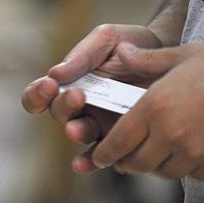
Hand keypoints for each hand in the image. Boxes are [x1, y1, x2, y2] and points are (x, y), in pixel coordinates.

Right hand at [21, 24, 162, 172]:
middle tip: (78, 95)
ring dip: (75, 131)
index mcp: (68, 81)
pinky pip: (101, 155)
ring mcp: (98, 122)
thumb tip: (55, 73)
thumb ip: (81, 55)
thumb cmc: (131, 43)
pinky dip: (90, 162)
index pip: (39, 93)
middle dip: (63, 106)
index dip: (37, 94)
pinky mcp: (119, 137)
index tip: (49, 84)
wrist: (167, 54)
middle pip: (57, 113)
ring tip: (79, 128)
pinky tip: (85, 164)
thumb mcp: (105, 39)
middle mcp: (78, 105)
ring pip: (78, 133)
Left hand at [92, 40, 203, 179]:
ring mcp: (194, 152)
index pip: (119, 140)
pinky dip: (180, 167)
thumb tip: (122, 51)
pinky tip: (181, 152)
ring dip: (151, 165)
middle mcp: (171, 133)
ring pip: (161, 171)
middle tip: (121, 158)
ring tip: (150, 153)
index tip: (98, 156)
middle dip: (124, 162)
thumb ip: (146, 59)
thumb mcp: (181, 55)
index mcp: (156, 106)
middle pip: (136, 163)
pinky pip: (188, 174)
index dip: (104, 152)